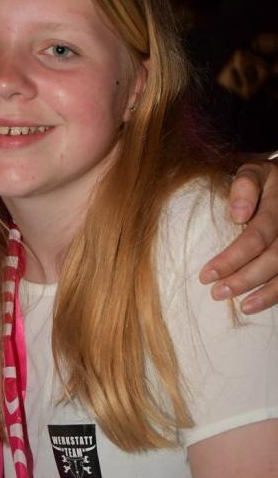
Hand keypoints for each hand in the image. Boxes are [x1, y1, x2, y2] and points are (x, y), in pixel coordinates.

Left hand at [200, 160, 277, 312]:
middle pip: (274, 258)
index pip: (257, 236)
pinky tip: (257, 304)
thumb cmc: (265, 179)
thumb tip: (238, 215)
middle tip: (216, 293)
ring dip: (266, 293)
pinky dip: (276, 294)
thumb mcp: (254, 171)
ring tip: (241, 306)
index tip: (206, 275)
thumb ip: (244, 187)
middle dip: (244, 279)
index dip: (232, 258)